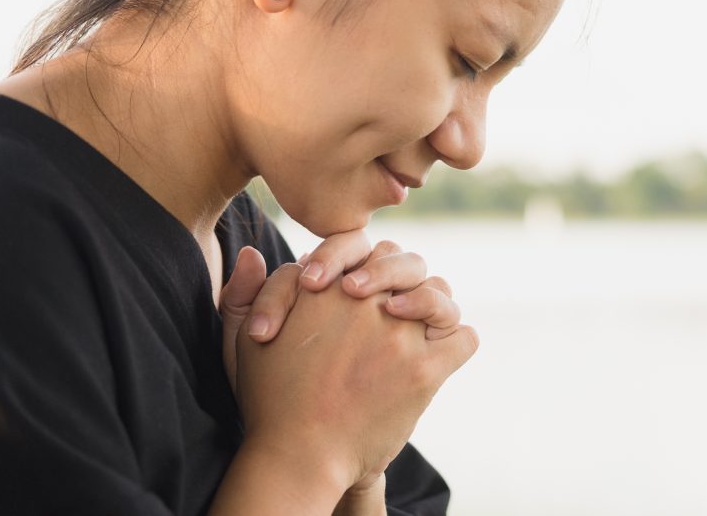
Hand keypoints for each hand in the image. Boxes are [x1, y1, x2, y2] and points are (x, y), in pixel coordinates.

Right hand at [219, 231, 462, 391]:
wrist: (298, 459)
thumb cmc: (270, 402)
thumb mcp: (242, 342)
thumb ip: (247, 294)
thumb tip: (253, 254)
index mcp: (326, 288)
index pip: (367, 246)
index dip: (365, 263)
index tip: (354, 290)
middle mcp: (366, 304)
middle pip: (407, 262)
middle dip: (400, 277)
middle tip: (390, 306)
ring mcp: (399, 336)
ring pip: (439, 292)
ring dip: (432, 304)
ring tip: (415, 325)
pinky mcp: (424, 372)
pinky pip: (464, 338)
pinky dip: (457, 341)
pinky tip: (438, 353)